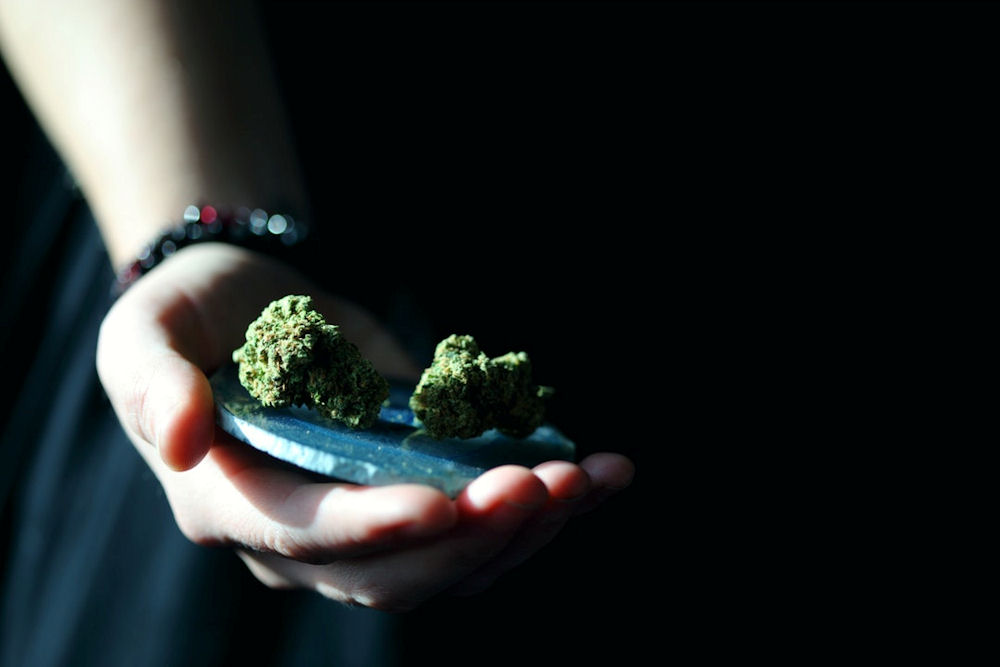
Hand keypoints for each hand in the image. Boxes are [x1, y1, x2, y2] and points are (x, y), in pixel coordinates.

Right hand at [97, 243, 633, 610]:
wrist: (246, 313)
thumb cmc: (188, 321)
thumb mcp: (143, 334)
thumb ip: (151, 383)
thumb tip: (181, 438)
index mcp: (233, 505)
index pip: (305, 536)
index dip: (372, 529)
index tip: (442, 500)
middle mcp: (304, 541)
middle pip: (395, 573)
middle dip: (473, 536)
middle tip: (545, 482)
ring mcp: (369, 527)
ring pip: (452, 565)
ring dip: (526, 530)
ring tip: (591, 477)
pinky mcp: (419, 498)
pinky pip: (484, 526)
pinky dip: (550, 508)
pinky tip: (608, 474)